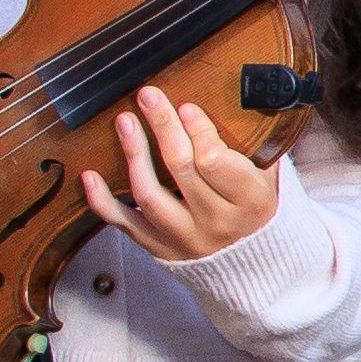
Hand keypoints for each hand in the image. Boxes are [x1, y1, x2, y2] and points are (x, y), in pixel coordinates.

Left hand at [82, 89, 281, 264]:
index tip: (186, 108)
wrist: (255, 264)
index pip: (216, 161)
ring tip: (125, 122)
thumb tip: (238, 100)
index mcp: (250, 201)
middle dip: (163, 126)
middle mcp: (217, 222)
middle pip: (182, 168)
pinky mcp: (160, 246)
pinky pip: (125, 224)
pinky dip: (103, 201)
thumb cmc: (258, 209)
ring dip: (134, 154)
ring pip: (150, 194)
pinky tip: (90, 175)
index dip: (198, 131)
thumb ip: (254, 147)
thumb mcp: (270, 179)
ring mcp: (186, 237)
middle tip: (149, 97)